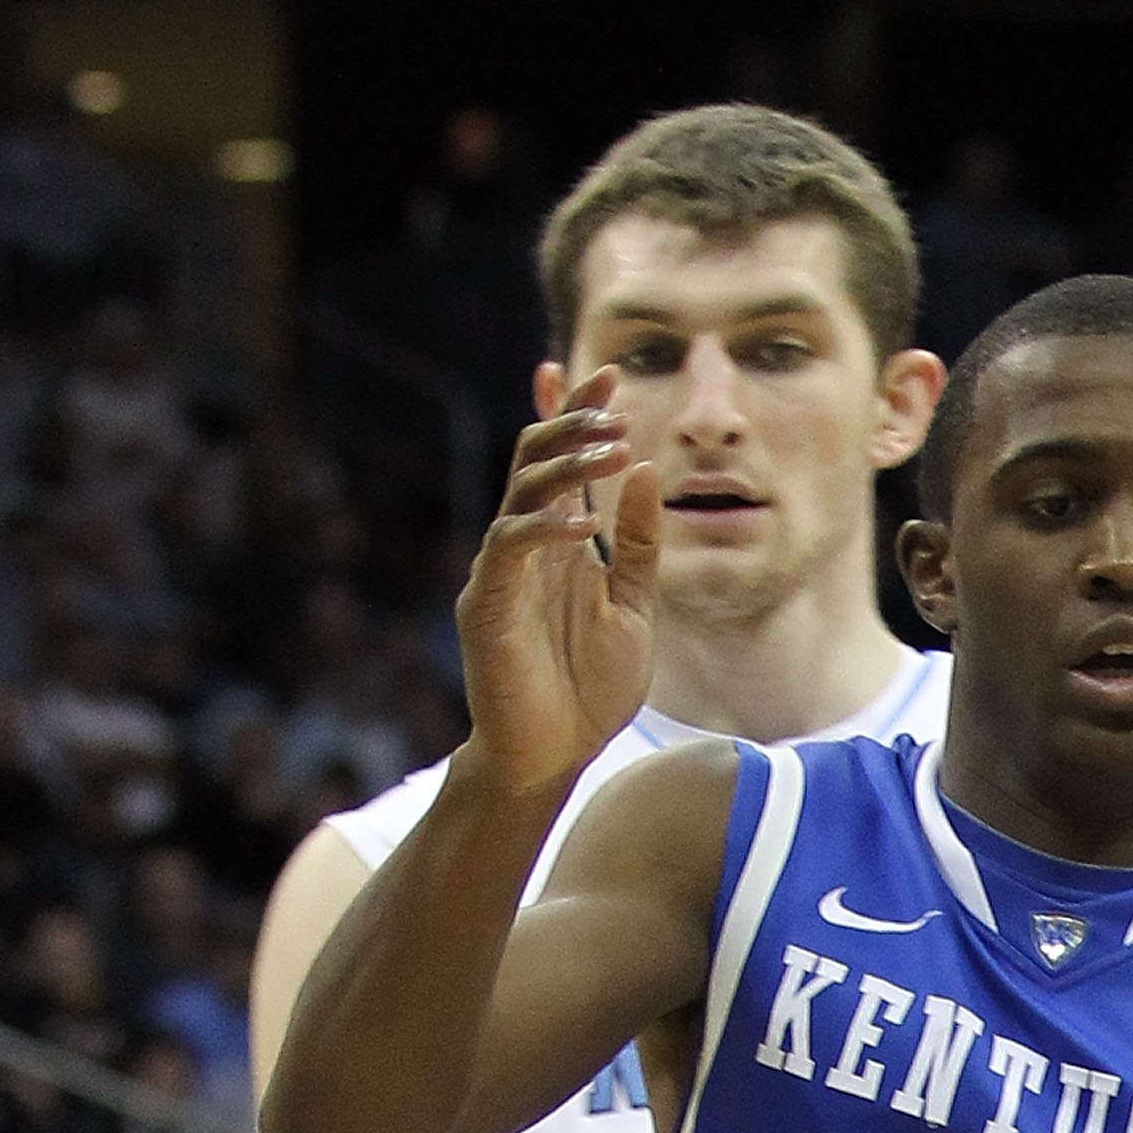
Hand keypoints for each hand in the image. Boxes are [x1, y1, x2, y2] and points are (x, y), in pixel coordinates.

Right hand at [454, 368, 666, 800]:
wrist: (551, 759)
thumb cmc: (587, 693)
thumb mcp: (635, 610)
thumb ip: (640, 547)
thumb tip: (646, 471)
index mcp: (559, 546)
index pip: (563, 463)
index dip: (578, 415)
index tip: (608, 373)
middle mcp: (527, 548)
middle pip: (535, 458)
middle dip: (570, 418)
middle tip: (608, 387)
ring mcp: (502, 573)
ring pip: (521, 491)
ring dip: (566, 462)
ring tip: (612, 444)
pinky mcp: (486, 604)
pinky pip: (511, 547)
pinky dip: (546, 528)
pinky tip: (585, 523)